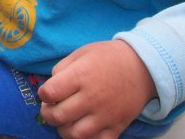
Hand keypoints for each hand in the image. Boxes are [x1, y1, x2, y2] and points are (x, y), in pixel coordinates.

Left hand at [37, 40, 155, 138]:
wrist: (142, 67)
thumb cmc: (107, 58)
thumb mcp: (81, 53)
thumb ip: (61, 69)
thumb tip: (49, 88)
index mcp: (81, 76)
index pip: (50, 93)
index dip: (43, 94)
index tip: (46, 93)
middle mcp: (92, 97)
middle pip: (59, 116)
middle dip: (48, 114)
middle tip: (51, 108)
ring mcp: (105, 115)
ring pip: (75, 135)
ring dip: (64, 130)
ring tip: (65, 120)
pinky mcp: (117, 127)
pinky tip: (82, 128)